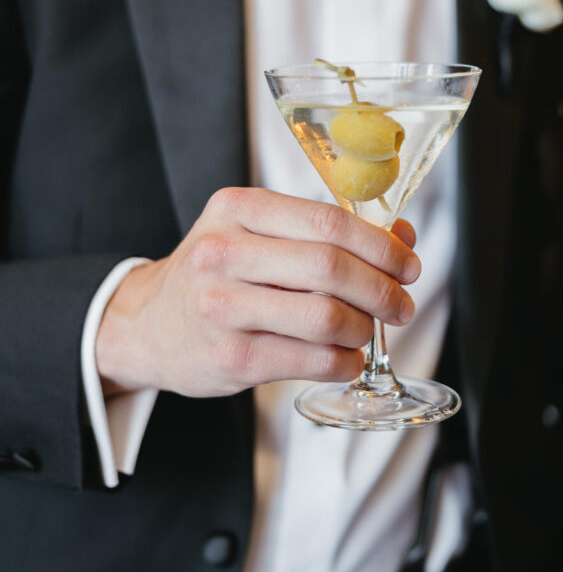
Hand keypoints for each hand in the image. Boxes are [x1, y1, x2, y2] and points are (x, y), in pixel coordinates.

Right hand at [95, 187, 419, 397]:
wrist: (147, 324)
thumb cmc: (216, 273)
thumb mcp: (256, 232)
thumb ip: (325, 231)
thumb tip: (402, 236)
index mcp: (237, 209)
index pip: (328, 221)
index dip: (381, 245)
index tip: (407, 263)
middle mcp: (223, 253)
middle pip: (331, 267)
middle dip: (382, 289)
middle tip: (401, 304)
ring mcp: (223, 308)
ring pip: (325, 317)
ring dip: (364, 328)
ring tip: (367, 330)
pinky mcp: (230, 358)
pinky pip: (311, 360)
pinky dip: (345, 362)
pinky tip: (347, 358)